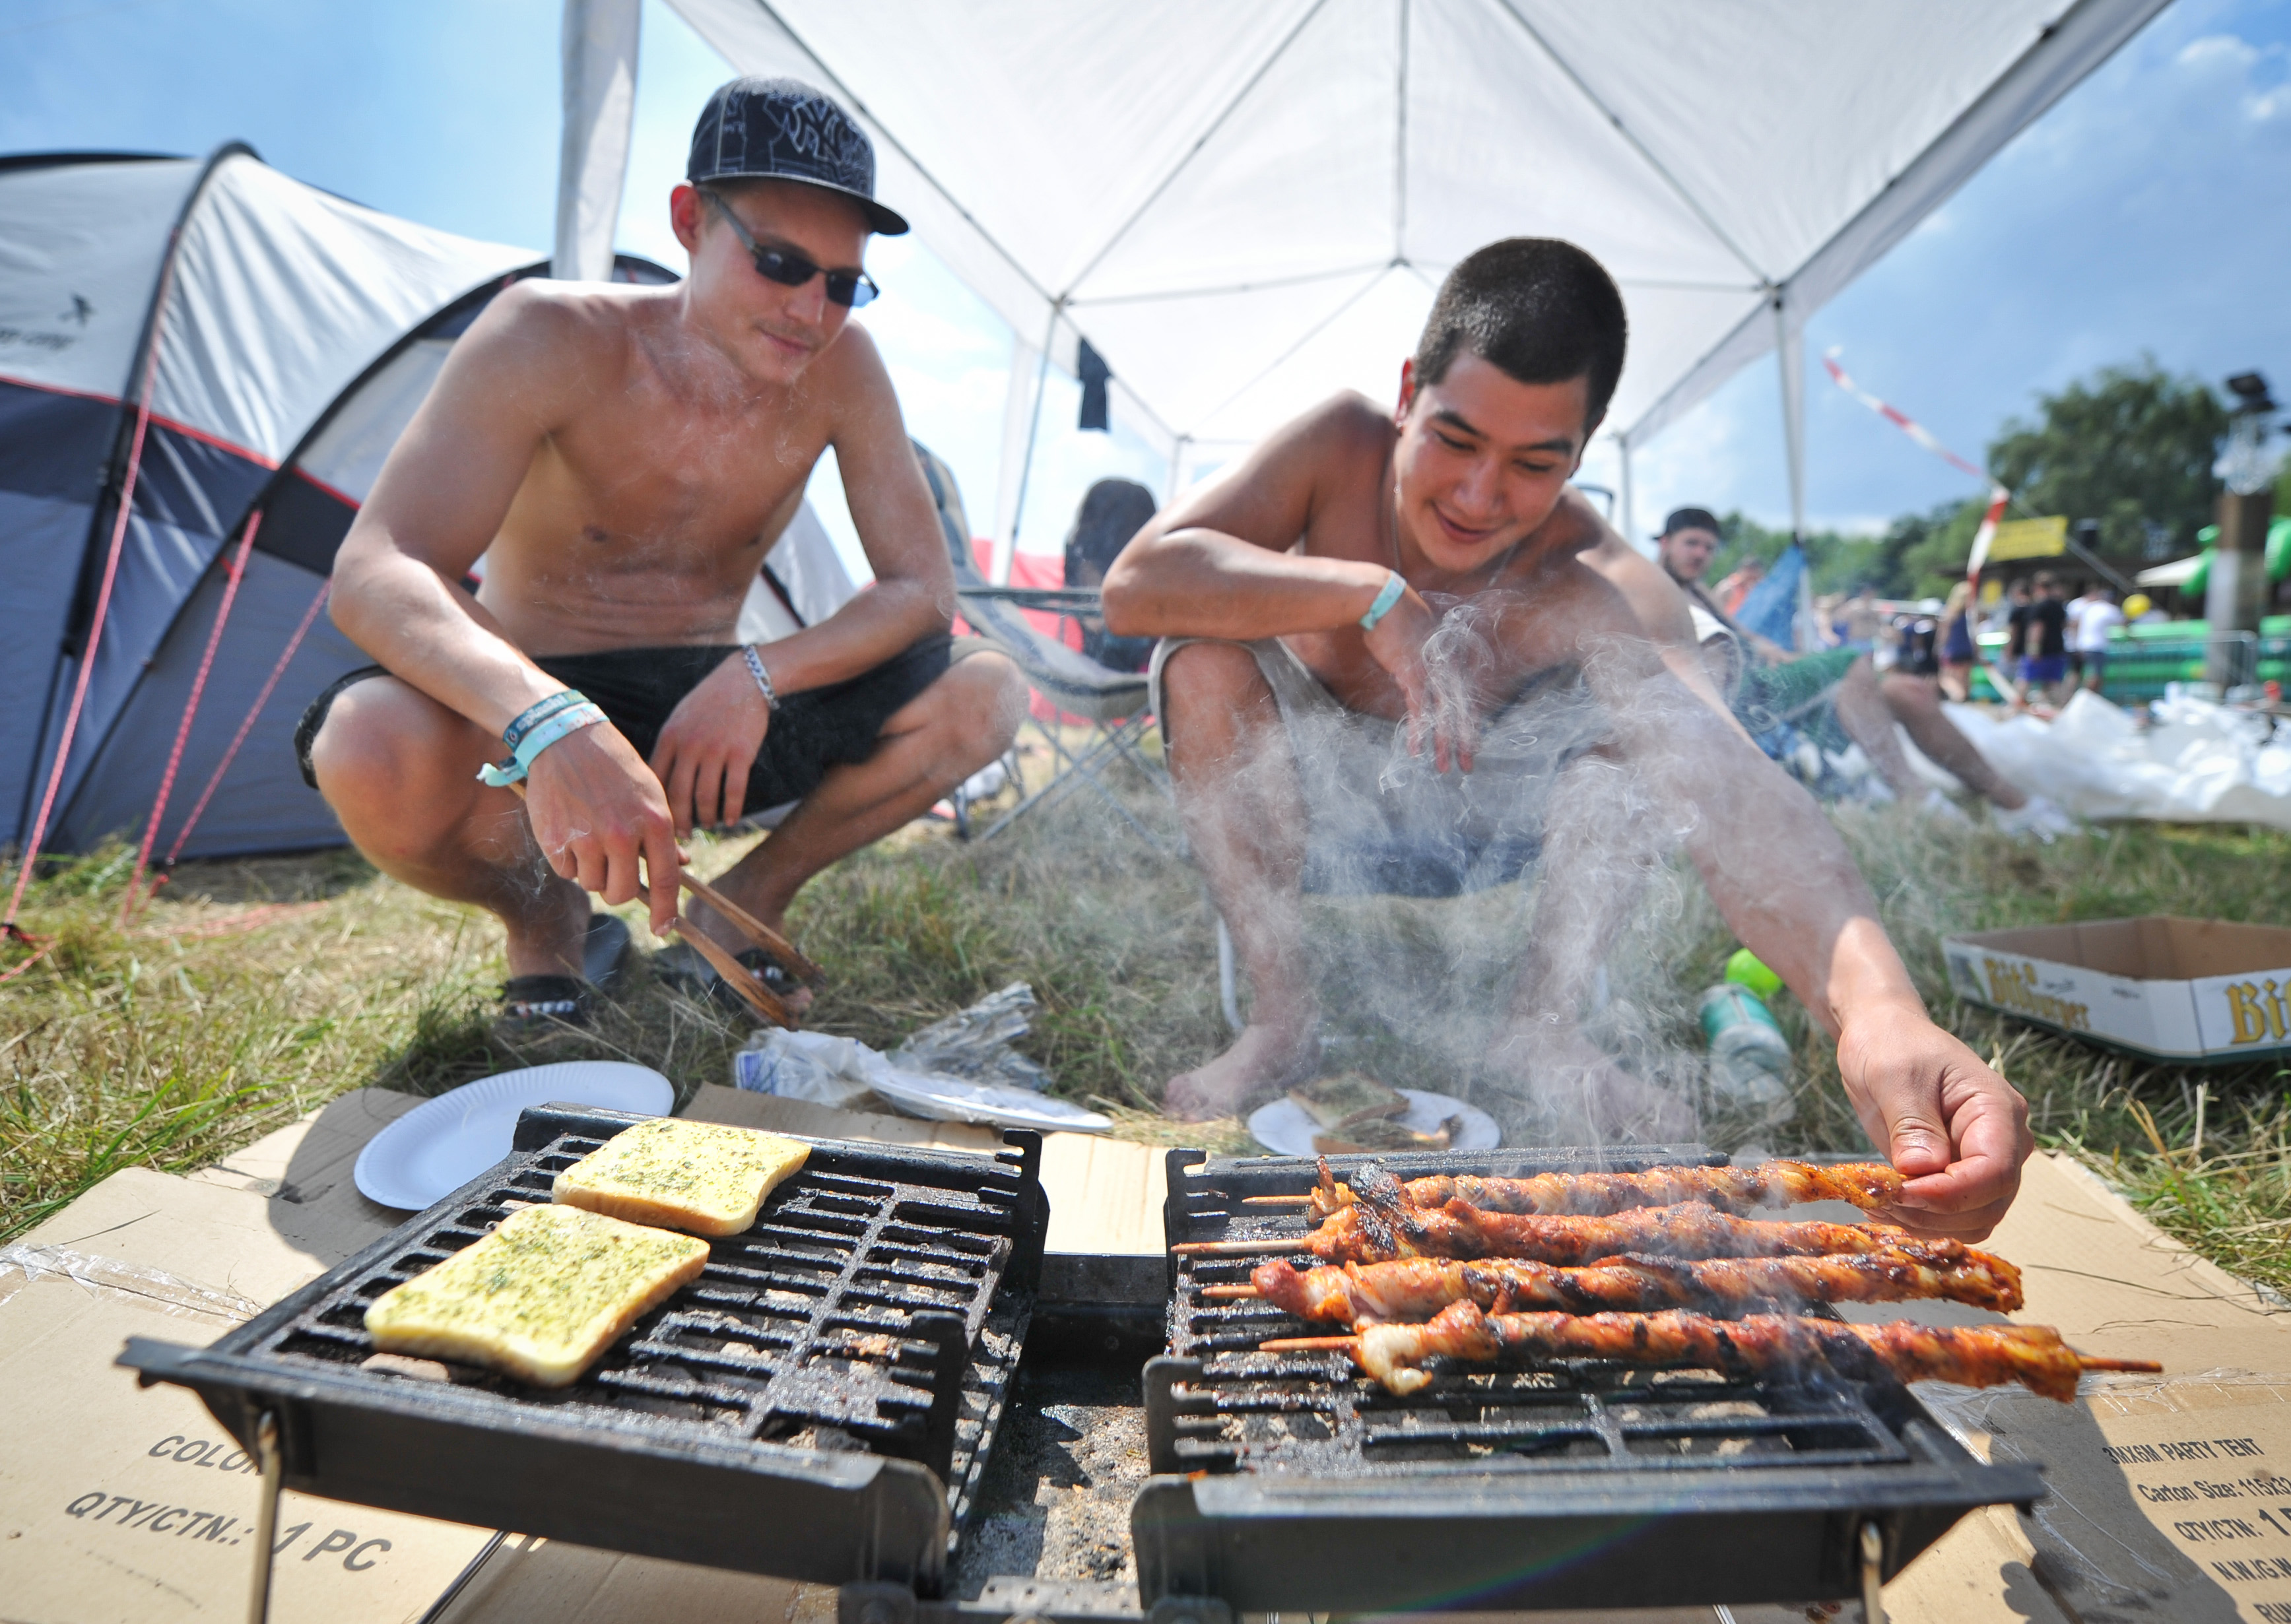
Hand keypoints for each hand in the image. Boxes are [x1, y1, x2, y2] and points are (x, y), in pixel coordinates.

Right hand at [522, 724, 685, 938]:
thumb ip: (663, 833)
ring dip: (591, 871)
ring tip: (589, 836)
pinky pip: (566, 872)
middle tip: (612, 867)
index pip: (665, 881)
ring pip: (592, 885)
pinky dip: (567, 860)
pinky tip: (569, 829)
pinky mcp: (556, 840)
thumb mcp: (650, 793)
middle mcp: (623, 834)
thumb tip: (680, 866)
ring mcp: (588, 839)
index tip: (663, 930)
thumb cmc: (615, 767)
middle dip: (617, 889)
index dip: (665, 911)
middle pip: (622, 893)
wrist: (567, 739)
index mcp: (655, 822)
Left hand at [650, 650, 772, 834]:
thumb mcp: (679, 720)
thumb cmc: (708, 702)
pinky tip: (731, 820)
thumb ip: (668, 749)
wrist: (743, 680)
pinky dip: (732, 810)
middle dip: (679, 821)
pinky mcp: (741, 753)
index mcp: (669, 738)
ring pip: (705, 797)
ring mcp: (715, 749)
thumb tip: (655, 784)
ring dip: (706, 817)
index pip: (655, 781)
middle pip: (678, 795)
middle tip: (682, 838)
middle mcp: (689, 745)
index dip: (655, 806)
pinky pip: (734, 790)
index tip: (657, 823)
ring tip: (708, 825)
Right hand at [1362, 582, 1475, 772]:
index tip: (1472, 742)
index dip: (1469, 722)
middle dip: (1465, 741)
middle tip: (1469, 765)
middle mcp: (1446, 667)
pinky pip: (1418, 711)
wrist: (1384, 599)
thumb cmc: (1396, 615)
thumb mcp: (1417, 638)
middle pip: (1460, 711)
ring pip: (1443, 716)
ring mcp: (1431, 672)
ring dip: (1443, 744)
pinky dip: (1419, 732)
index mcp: (1450, 658)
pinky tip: (1418, 751)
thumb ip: (1421, 657)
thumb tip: (1412, 672)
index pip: (1465, 697)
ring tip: (1446, 767)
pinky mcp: (1412, 675)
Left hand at [1834, 997, 2032, 1240]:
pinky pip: (1952, 1216)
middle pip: (1989, 1204)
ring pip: (1973, 1219)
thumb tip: (1924, 1170)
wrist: (1883, 1036)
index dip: (1952, 1193)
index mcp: (1997, 1110)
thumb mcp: (1895, 1076)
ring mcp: (1982, 1162)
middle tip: (1880, 1199)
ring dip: (1925, 1223)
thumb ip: (1913, 1123)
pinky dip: (1920, 1220)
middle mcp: (2002, 1142)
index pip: (1995, 1171)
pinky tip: (1883, 1204)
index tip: (1902, 1192)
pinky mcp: (1957, 1175)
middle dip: (1935, 1213)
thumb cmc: (1892, 1044)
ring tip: (1876, 1202)